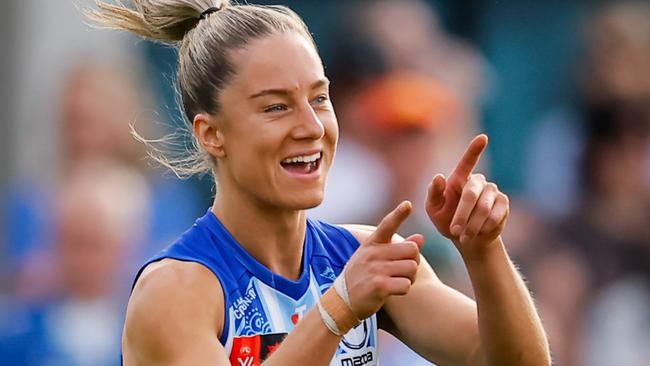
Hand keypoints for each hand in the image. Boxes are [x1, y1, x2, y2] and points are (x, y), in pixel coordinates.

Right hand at [345, 201, 424, 319]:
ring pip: (411, 268)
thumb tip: (421, 238)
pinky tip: (392, 291)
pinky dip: (404, 289)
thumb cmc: (362, 278)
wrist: (341, 302)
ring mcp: (375, 269)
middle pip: (411, 250)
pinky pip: (406, 284)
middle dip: (412, 261)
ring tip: (396, 281)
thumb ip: (398, 248)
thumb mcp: (374, 259)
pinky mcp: (379, 286)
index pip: (387, 225)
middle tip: (402, 271)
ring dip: (409, 277)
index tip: (408, 204)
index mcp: (371, 244)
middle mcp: (373, 253)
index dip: (399, 214)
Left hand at [425, 135, 509, 258]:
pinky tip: (478, 233)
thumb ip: (433, 194)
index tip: (483, 138)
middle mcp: (478, 181)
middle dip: (462, 214)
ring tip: (463, 237)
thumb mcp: (433, 209)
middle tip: (454, 231)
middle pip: (471, 194)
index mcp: (459, 178)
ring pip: (484, 208)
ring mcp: (492, 191)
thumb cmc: (446, 220)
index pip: (467, 161)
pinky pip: (495, 216)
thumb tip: (439, 177)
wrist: (466, 238)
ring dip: (472, 225)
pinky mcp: (503, 204)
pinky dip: (483, 228)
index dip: (475, 149)